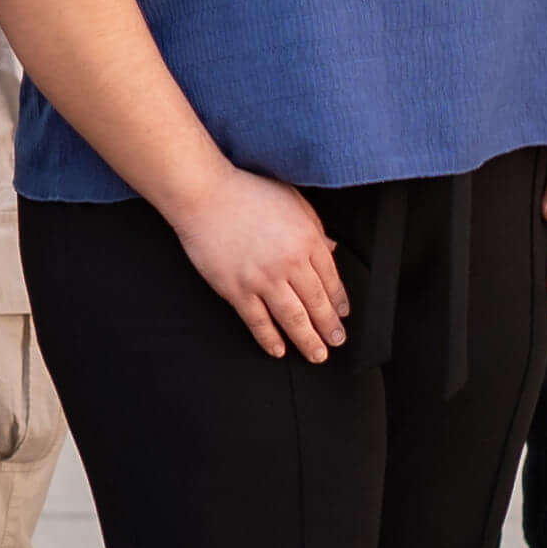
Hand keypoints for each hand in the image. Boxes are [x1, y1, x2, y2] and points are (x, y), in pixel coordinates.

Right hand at [173, 165, 347, 361]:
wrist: (205, 195)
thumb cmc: (247, 193)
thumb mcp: (292, 201)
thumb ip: (315, 227)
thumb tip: (332, 248)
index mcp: (306, 239)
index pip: (331, 279)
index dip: (339, 301)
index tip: (342, 315)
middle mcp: (289, 263)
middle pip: (316, 303)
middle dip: (329, 327)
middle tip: (336, 341)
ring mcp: (262, 279)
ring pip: (292, 318)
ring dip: (307, 340)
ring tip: (316, 354)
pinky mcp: (236, 290)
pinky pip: (258, 321)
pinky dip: (270, 338)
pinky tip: (278, 349)